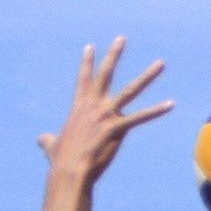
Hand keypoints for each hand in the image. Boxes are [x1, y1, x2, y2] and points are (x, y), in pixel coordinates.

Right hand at [37, 37, 169, 184]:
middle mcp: (93, 106)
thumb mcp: (52, 147)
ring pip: (130, 90)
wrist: (69, 172)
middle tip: (121, 38)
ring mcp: (106, 115)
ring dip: (147, 76)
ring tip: (161, 63)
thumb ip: (47, 140)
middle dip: (113, 55)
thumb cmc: (61, 162)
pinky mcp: (116, 128)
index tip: (90, 47)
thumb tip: (40, 140)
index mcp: (79, 108)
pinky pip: (140, 117)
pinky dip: (156, 111)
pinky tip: (170, 104)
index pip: (83, 80)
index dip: (87, 63)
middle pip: (106, 74)